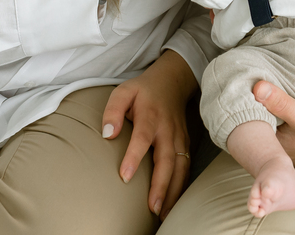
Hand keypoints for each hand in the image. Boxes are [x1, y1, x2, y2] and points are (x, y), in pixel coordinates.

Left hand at [102, 50, 197, 218]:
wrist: (172, 81)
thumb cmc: (143, 90)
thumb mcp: (123, 92)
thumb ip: (113, 111)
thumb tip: (108, 134)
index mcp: (150, 116)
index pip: (142, 138)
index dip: (134, 157)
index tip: (125, 177)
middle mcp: (168, 130)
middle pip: (167, 159)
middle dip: (161, 185)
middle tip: (153, 208)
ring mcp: (179, 138)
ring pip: (180, 167)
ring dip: (173, 191)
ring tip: (163, 213)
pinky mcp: (185, 144)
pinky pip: (186, 168)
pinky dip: (181, 187)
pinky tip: (173, 203)